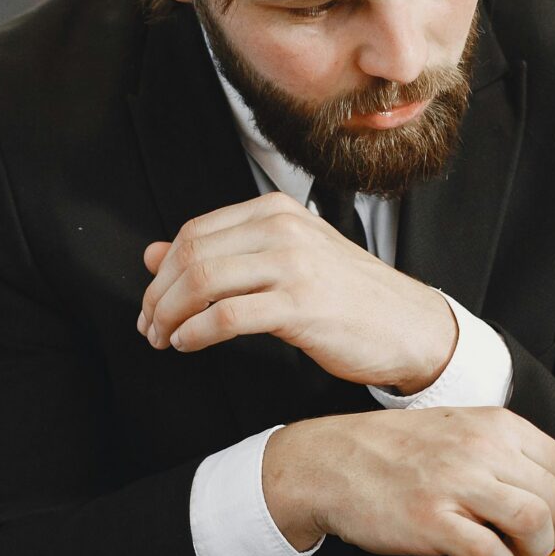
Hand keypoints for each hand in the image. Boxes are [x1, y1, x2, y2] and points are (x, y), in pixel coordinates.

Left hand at [137, 192, 458, 391]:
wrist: (406, 324)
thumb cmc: (345, 296)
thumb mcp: (281, 261)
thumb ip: (220, 254)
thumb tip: (151, 255)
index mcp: (274, 211)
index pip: (195, 232)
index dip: (161, 271)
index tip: (150, 302)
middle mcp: (281, 230)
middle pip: (191, 256)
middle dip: (157, 296)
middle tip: (148, 326)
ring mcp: (292, 265)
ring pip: (202, 282)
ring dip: (170, 317)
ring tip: (162, 339)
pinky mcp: (299, 305)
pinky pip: (226, 317)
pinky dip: (195, 333)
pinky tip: (188, 344)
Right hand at [262, 408, 554, 555]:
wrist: (329, 462)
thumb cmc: (398, 454)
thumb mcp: (462, 435)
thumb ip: (513, 463)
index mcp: (499, 425)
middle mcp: (484, 448)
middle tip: (535, 548)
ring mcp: (457, 483)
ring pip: (537, 526)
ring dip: (532, 553)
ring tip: (508, 553)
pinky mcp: (433, 520)